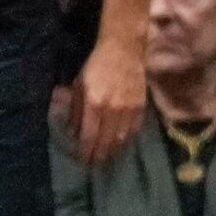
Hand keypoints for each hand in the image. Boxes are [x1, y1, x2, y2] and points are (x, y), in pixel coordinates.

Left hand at [66, 37, 146, 165]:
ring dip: (113, 151)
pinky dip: (127, 140)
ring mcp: (129, 109)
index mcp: (94, 103)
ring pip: (122, 138)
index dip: (86, 151)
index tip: (82, 161)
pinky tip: (121, 145)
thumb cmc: (96, 66)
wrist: (123, 50)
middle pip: (106, 141)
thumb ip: (76, 110)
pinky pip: (134, 130)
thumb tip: (74, 132)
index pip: (89, 136)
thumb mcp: (78, 86)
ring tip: (106, 158)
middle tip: (94, 165)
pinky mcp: (141, 106)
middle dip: (99, 155)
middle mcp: (112, 109)